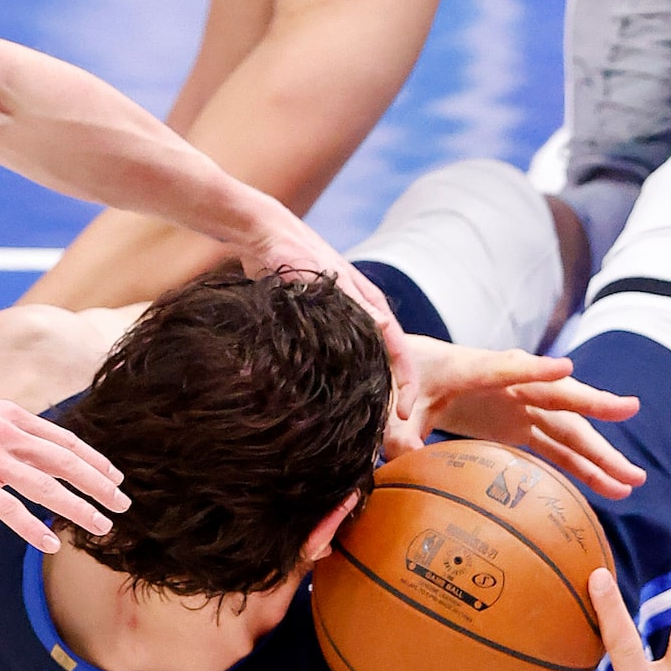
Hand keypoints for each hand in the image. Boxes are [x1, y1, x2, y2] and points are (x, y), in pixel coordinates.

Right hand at [0, 391, 129, 556]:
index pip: (63, 440)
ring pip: (46, 487)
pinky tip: (52, 543)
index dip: (93, 460)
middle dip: (98, 485)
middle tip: (124, 504)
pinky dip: (34, 528)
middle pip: (64, 462)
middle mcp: (4, 433)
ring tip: (102, 528)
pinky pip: (9, 509)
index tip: (115, 478)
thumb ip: (3, 425)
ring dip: (79, 509)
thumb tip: (26, 438)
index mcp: (9, 415)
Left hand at [237, 206, 422, 455]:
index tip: (405, 414)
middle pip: (384, 361)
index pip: (400, 350)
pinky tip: (326, 402)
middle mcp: (362, 316)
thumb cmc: (295, 253)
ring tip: (359, 425)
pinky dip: (338, 379)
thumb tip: (387, 328)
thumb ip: (355, 304)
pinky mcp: (319, 325)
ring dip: (363, 390)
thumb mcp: (327, 280)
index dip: (406, 384)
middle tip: (384, 433)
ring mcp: (341, 322)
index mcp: (371, 306)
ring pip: (360, 362)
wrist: (264, 238)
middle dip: (387, 395)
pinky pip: (335, 358)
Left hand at [410, 341, 644, 497]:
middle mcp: (508, 384)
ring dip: (599, 454)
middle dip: (592, 405)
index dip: (534, 370)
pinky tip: (609, 489)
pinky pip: (558, 448)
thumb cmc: (405, 379)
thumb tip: (403, 455)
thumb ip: (400, 431)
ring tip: (633, 481)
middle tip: (630, 409)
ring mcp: (519, 405)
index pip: (507, 368)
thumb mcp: (396, 406)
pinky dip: (583, 468)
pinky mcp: (521, 424)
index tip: (566, 369)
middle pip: (556, 397)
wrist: (410, 370)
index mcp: (475, 369)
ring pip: (567, 429)